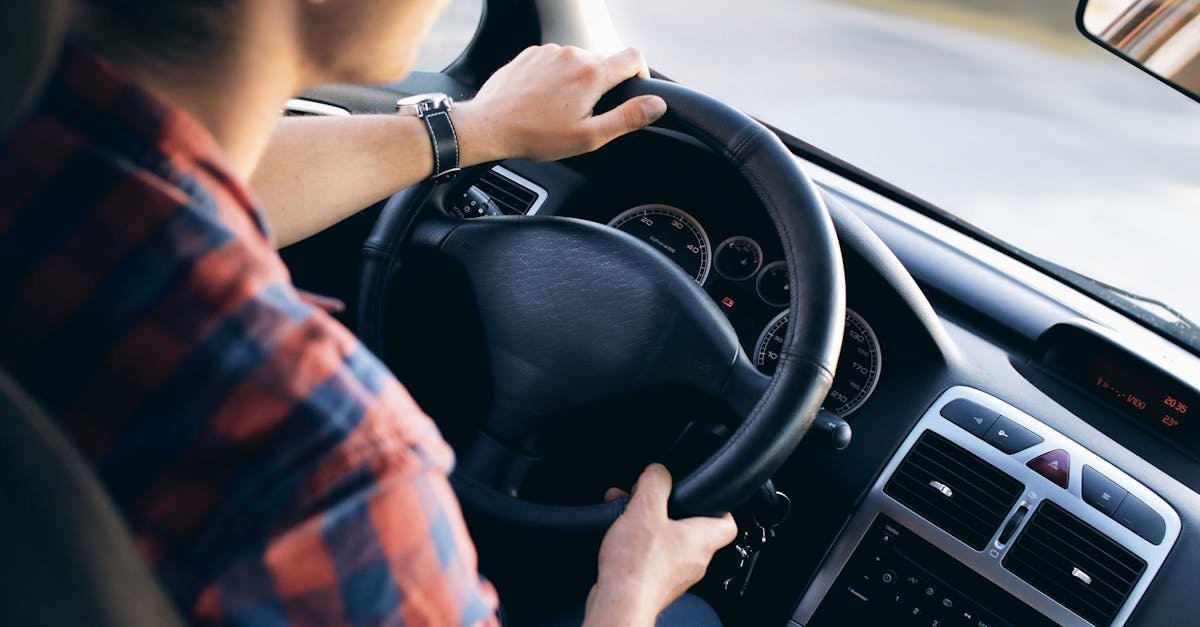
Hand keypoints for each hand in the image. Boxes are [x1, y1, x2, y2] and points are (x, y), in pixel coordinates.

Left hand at [452, 45, 667, 164]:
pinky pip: (554, 62)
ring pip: (577, 62)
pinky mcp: (531, 54)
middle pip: (604, 62)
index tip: (633, 92)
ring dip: (577, 82)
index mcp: (592, 73)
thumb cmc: (536, 135)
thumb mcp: (588, 136)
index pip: (634, 58)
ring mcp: (549, 51)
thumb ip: (627, 118)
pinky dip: (555, 78)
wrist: (488, 126)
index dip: (640, 74)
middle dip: (602, 86)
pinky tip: (542, 100)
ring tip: (559, 110)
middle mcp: (573, 54)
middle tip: (585, 115)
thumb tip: (656, 105)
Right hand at [583, 464, 737, 625]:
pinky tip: (619, 537)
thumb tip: (658, 470)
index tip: (706, 495)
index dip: (719, 506)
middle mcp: (694, 561)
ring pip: (668, 542)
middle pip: (691, 529)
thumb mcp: (645, 509)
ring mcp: (675, 576)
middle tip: (651, 499)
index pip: (728, 523)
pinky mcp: (655, 585)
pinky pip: (652, 558)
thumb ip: (655, 483)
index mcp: (702, 540)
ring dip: (649, 525)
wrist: (619, 604)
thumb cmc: (637, 566)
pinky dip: (638, 544)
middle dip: (668, 510)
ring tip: (627, 513)